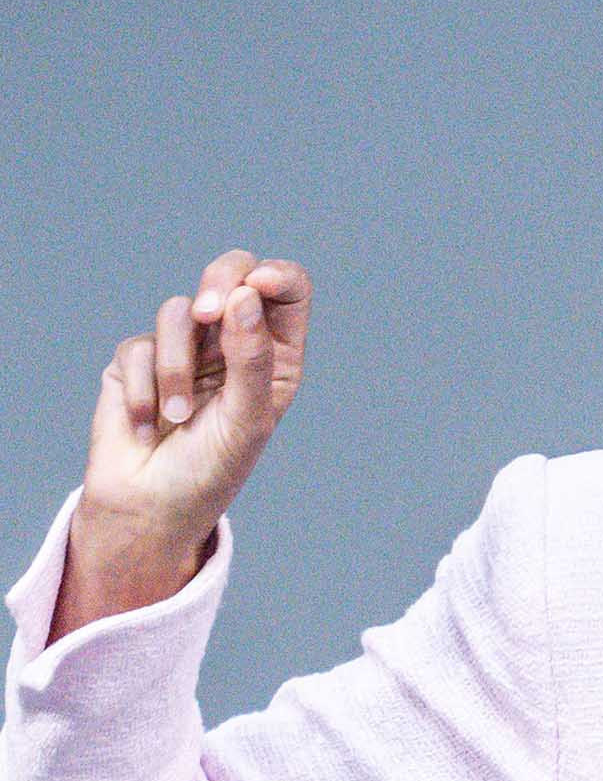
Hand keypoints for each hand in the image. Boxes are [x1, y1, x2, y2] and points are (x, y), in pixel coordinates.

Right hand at [75, 249, 311, 564]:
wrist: (151, 507)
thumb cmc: (213, 468)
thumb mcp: (248, 418)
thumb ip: (251, 356)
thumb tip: (245, 295)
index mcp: (275, 352)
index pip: (287, 292)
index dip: (277, 277)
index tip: (258, 285)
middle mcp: (233, 341)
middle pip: (234, 273)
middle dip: (220, 282)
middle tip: (209, 310)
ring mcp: (185, 346)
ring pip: (179, 311)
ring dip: (176, 368)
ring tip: (178, 417)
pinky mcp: (137, 360)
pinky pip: (138, 347)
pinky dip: (143, 390)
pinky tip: (148, 426)